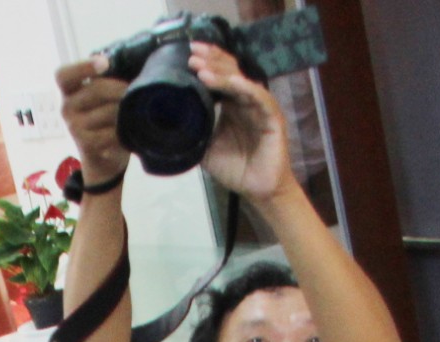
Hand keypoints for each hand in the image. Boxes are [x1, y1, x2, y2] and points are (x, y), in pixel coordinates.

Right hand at [56, 55, 129, 181]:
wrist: (103, 156)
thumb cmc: (106, 117)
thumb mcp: (103, 96)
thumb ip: (110, 78)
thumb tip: (136, 60)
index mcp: (68, 90)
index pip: (64, 75)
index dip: (83, 67)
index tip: (104, 64)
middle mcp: (66, 107)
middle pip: (95, 90)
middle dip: (120, 89)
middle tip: (137, 90)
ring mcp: (74, 127)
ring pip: (107, 111)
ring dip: (126, 111)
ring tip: (137, 111)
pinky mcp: (85, 144)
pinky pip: (111, 133)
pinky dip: (124, 131)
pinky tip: (130, 131)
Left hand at [190, 44, 292, 202]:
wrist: (257, 189)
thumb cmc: (235, 169)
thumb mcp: (205, 150)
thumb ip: (192, 134)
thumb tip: (167, 124)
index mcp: (230, 104)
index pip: (219, 75)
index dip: (206, 63)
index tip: (187, 55)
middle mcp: (245, 101)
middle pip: (229, 72)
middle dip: (210, 62)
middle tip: (192, 56)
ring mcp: (259, 107)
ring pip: (242, 82)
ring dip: (223, 74)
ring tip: (203, 70)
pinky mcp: (273, 117)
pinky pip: (261, 99)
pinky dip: (248, 89)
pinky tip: (234, 82)